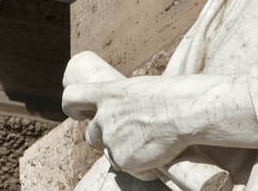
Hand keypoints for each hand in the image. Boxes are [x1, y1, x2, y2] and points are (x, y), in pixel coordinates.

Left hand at [63, 74, 257, 174]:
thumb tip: (134, 113)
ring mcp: (111, 141)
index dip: (73, 106)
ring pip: (110, 152)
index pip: (72, 97)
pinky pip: (127, 167)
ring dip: (123, 151)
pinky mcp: (123, 161)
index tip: (78, 112)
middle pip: (91, 134)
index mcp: (108, 93)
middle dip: (103, 138)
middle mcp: (104, 118)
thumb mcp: (144, 90)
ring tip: (150, 143)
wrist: (185, 113)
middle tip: (125, 136)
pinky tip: (158, 155)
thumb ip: (130, 103)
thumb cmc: (174, 95)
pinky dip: (140, 165)